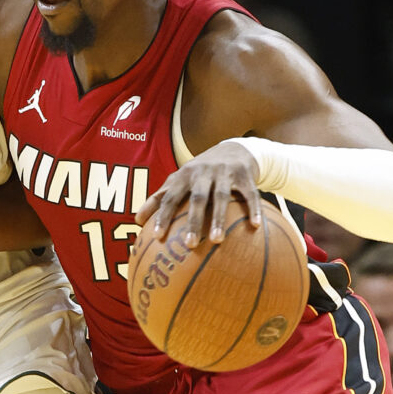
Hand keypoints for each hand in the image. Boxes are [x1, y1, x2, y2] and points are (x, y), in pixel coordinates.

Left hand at [134, 141, 263, 246]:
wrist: (234, 149)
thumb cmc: (200, 173)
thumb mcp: (179, 179)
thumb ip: (159, 198)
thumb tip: (137, 221)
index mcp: (184, 175)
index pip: (170, 196)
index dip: (162, 215)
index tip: (157, 236)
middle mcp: (203, 172)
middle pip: (197, 198)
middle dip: (192, 221)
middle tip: (188, 245)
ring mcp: (225, 173)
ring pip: (222, 197)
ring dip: (219, 219)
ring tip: (216, 241)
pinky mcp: (245, 175)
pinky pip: (250, 194)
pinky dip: (253, 209)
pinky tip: (255, 226)